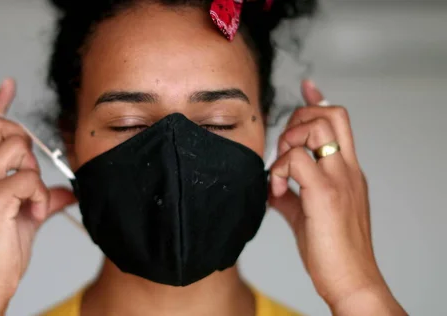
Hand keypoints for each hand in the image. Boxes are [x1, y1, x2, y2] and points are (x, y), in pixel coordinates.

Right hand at [0, 79, 76, 314]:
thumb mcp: (24, 217)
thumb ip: (42, 197)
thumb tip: (66, 190)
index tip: (8, 85)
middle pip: (0, 127)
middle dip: (24, 142)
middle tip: (31, 176)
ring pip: (18, 149)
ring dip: (35, 175)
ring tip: (33, 203)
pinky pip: (29, 178)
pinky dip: (40, 196)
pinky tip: (35, 215)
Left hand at [269, 80, 405, 314]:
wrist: (351, 279)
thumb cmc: (333, 250)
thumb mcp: (309, 213)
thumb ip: (293, 193)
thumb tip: (272, 186)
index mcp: (347, 171)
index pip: (339, 123)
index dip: (320, 100)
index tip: (307, 87)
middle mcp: (347, 169)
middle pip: (332, 113)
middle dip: (300, 116)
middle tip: (283, 143)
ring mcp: (339, 178)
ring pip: (317, 127)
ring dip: (290, 139)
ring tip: (280, 168)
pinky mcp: (325, 193)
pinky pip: (296, 159)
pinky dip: (279, 169)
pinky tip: (276, 191)